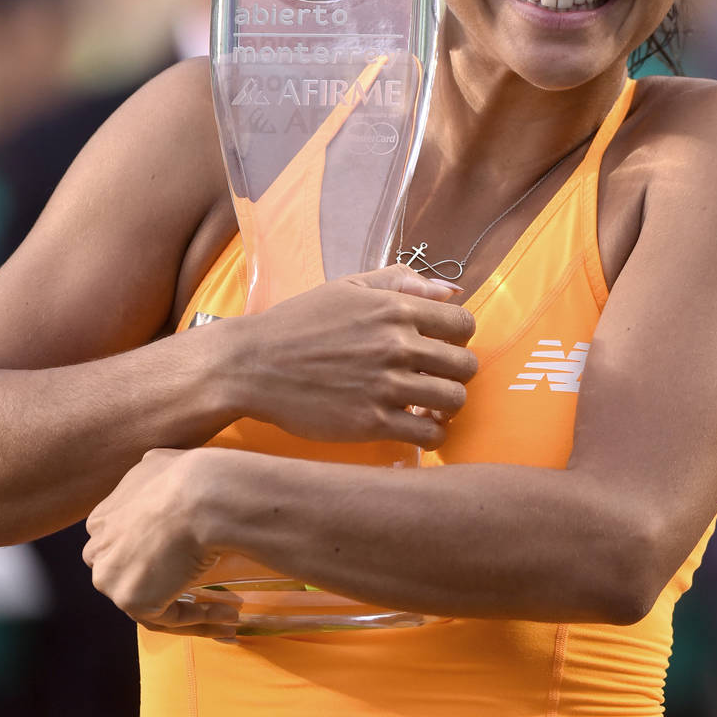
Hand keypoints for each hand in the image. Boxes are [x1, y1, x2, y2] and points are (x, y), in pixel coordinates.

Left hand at [83, 448, 240, 637]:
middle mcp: (99, 549)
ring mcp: (111, 577)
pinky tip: (227, 611)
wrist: (202, 495)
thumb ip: (150, 475)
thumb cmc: (188, 476)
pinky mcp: (132, 601)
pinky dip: (199, 618)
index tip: (181, 557)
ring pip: (146, 599)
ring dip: (185, 604)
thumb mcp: (159, 462)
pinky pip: (168, 617)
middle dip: (158, 581)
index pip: (117, 545)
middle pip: (124, 574)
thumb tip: (158, 468)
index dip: (148, 553)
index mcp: (102, 519)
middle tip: (196, 584)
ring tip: (223, 608)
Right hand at [231, 265, 476, 448]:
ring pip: (454, 400)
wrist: (251, 365)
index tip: (442, 346)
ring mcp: (386, 386)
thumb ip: (400, 282)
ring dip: (446, 405)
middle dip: (455, 373)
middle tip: (435, 378)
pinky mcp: (372, 423)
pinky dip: (432, 434)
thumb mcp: (347, 289)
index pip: (463, 323)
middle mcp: (397, 345)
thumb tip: (451, 290)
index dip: (458, 337)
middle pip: (465, 365)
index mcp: (394, 308)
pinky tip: (417, 427)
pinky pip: (430, 435)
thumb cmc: (298, 323)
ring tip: (427, 405)